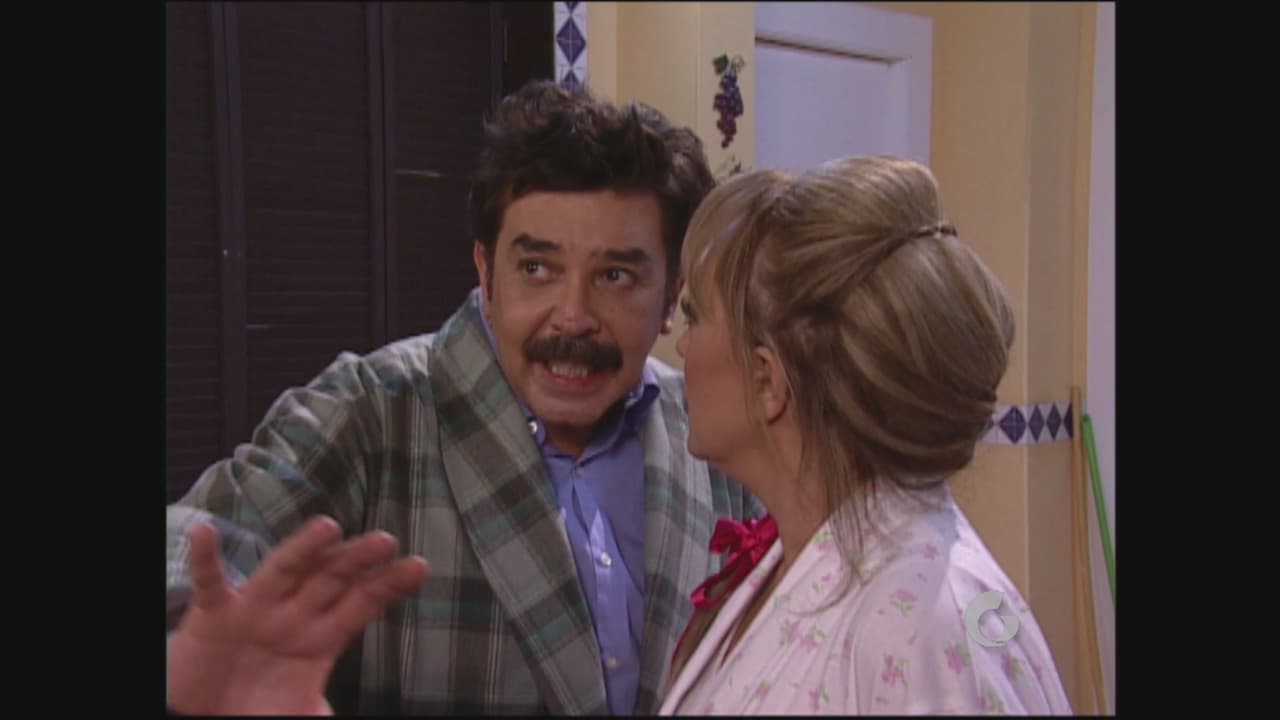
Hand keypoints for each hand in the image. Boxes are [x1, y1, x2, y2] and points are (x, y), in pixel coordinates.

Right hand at [166, 516, 429, 714]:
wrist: (206, 717)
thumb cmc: (258, 709)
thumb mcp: (301, 714)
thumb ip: (323, 716)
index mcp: (322, 637)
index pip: (363, 603)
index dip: (389, 584)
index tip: (419, 566)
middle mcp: (293, 615)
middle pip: (332, 579)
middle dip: (357, 560)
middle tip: (385, 541)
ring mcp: (255, 609)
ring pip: (284, 570)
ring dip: (304, 548)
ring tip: (327, 528)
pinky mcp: (214, 615)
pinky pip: (210, 582)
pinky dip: (207, 558)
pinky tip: (206, 532)